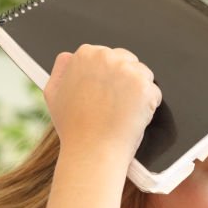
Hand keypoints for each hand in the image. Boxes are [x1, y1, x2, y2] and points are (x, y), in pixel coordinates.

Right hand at [43, 44, 161, 161]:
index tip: (106, 95)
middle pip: (129, 62)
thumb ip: (61, 70)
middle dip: (127, 82)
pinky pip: (154, 92)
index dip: (111, 78)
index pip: (110, 56)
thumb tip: (69, 56)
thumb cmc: (73, 129)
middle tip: (116, 107)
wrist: (91, 152)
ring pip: (144, 75)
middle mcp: (105, 57)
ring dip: (139, 93)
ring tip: (122, 113)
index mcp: (85, 55)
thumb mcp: (53, 94)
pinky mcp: (143, 87)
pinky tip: (131, 119)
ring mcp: (126, 71)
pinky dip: (148, 107)